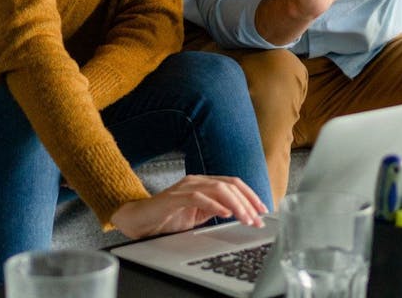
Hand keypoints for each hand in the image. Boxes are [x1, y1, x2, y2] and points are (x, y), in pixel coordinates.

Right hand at [110, 175, 267, 238]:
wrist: (138, 221)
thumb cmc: (167, 219)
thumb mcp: (198, 216)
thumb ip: (216, 211)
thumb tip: (240, 216)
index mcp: (204, 183)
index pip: (234, 184)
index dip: (251, 195)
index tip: (263, 210)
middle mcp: (197, 181)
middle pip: (230, 185)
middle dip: (248, 202)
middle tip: (258, 219)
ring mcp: (186, 186)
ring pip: (219, 189)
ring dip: (236, 205)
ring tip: (246, 219)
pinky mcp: (175, 197)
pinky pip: (199, 197)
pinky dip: (215, 205)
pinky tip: (226, 214)